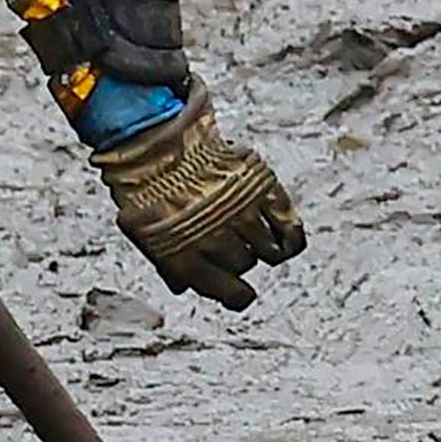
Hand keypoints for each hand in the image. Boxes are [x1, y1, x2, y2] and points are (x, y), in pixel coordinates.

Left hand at [90, 105, 304, 308]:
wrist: (162, 146)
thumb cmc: (152, 194)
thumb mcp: (149, 237)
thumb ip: (171, 267)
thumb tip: (186, 286)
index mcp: (187, 258)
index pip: (233, 293)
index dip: (238, 295)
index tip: (240, 293)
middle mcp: (216, 240)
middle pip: (245, 266)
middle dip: (236, 258)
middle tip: (226, 240)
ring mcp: (241, 214)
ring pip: (266, 251)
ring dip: (259, 245)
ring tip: (247, 231)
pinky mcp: (261, 191)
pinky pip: (289, 229)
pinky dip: (291, 239)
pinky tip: (286, 241)